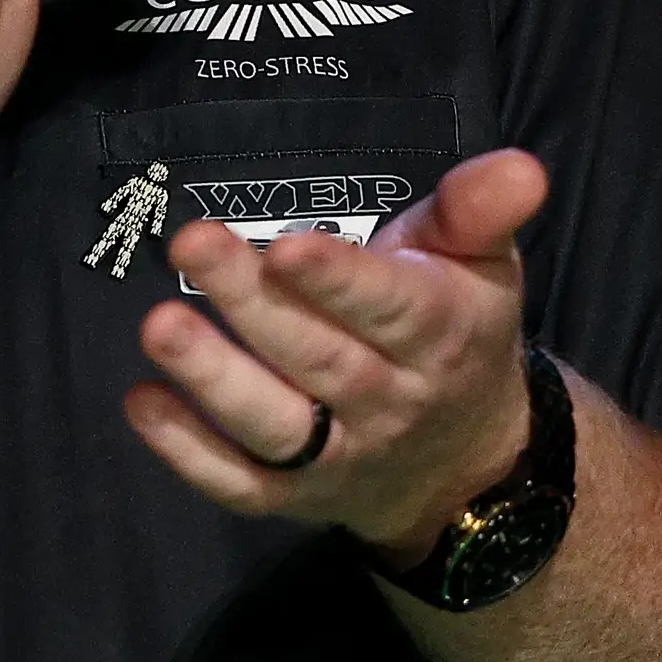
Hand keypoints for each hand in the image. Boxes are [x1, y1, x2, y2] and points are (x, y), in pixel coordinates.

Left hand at [122, 147, 549, 561]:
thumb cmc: (456, 328)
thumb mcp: (483, 262)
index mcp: (439, 334)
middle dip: (253, 305)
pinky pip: (241, 486)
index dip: (339, 283)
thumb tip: (520, 166)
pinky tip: (141, 402)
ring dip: (214, 379)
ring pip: (277, 426)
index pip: (391, 309)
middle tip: (191, 243)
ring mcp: (339, 455)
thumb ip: (482, 210)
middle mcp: (390, 401)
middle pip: (319, 360)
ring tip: (158, 325)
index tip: (286, 245)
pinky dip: (189, 454)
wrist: (467, 460)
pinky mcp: (294, 495)